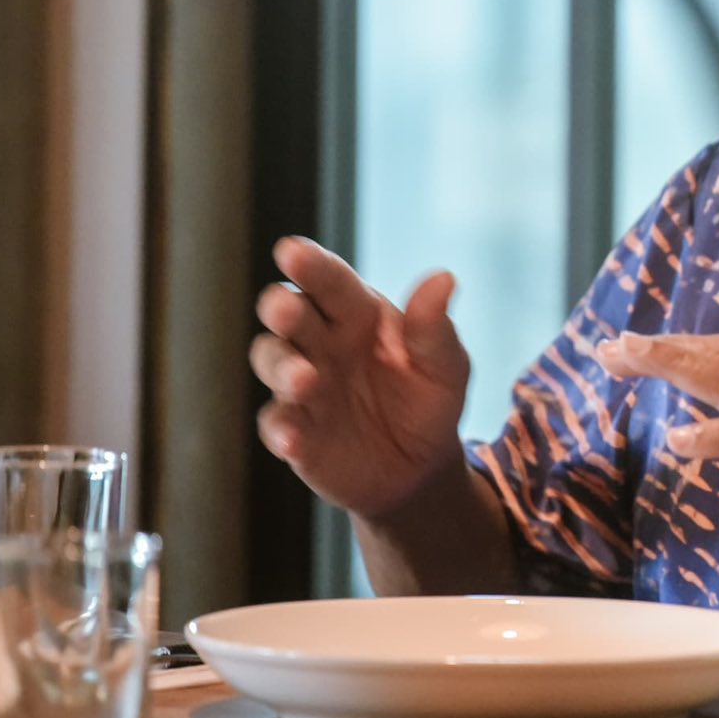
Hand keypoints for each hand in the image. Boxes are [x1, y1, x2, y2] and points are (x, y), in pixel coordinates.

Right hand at [249, 237, 471, 519]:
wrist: (421, 467)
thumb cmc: (429, 399)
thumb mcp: (445, 365)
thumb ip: (435, 327)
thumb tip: (444, 278)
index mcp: (358, 314)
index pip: (330, 281)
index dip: (310, 265)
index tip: (291, 251)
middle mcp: (321, 342)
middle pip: (289, 314)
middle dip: (282, 309)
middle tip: (286, 309)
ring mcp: (302, 386)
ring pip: (273, 362)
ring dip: (283, 367)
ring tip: (306, 379)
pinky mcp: (294, 430)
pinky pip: (276, 424)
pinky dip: (281, 429)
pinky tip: (294, 439)